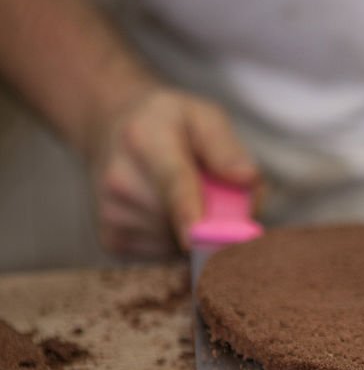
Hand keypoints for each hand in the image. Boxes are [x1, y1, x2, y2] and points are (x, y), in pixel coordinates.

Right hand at [85, 86, 258, 255]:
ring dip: (194, 229)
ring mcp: (112, 213)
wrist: (111, 132)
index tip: (196, 236)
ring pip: (177, 241)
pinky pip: (164, 253)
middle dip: (212, 216)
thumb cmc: (169, 126)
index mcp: (146, 139)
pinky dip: (176, 239)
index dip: (187, 211)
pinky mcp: (113, 239)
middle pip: (182, 219)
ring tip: (180, 194)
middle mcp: (120, 178)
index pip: (173, 181)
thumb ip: (226, 146)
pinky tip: (164, 210)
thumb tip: (247, 177)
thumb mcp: (202, 117)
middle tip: (209, 189)